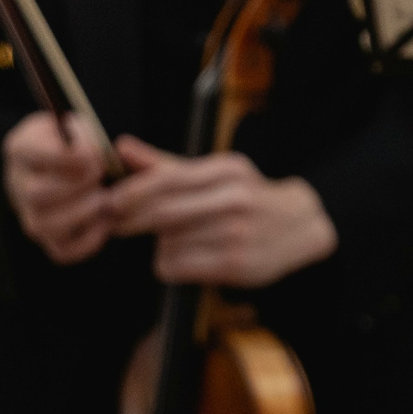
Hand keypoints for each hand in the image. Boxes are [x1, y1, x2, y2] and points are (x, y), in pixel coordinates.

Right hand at [2, 112, 111, 264]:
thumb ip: (84, 136)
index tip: (94, 156)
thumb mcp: (78, 126)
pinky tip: (105, 221)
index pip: (30, 153)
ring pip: (45, 226)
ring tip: (104, 199)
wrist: (73, 165)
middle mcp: (17, 183)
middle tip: (100, 176)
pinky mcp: (47, 238)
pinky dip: (88, 242)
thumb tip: (91, 155)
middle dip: (76, 185)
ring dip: (82, 214)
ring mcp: (29, 213)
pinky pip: (61, 252)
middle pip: (36, 193)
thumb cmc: (76, 142)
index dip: (66, 157)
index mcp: (20, 148)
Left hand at [106, 136, 337, 287]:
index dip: (133, 192)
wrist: (301, 226)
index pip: (168, 179)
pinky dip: (169, 265)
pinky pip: (181, 267)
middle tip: (117, 224)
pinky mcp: (238, 265)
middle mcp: (234, 200)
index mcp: (226, 170)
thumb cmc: (248, 197)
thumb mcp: (215, 173)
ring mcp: (237, 234)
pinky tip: (178, 259)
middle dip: (133, 220)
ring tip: (168, 241)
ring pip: (169, 242)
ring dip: (158, 244)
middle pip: (164, 213)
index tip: (111, 201)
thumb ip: (167, 164)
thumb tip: (121, 147)